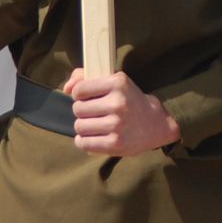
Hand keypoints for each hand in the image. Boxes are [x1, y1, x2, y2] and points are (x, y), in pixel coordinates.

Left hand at [63, 68, 180, 156]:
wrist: (156, 124)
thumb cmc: (129, 100)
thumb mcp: (113, 81)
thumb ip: (85, 78)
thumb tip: (66, 89)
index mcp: (118, 83)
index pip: (79, 90)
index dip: (79, 95)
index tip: (87, 98)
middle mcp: (118, 103)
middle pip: (78, 109)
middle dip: (82, 111)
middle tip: (95, 113)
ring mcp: (117, 125)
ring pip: (79, 126)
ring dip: (83, 127)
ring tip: (95, 125)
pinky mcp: (116, 144)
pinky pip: (84, 143)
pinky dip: (83, 141)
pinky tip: (93, 137)